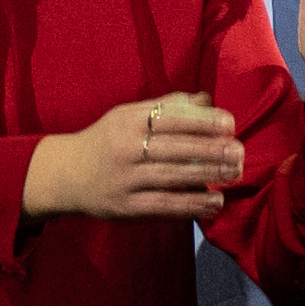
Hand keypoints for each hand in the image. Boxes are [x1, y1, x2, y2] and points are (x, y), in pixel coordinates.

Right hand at [24, 91, 249, 223]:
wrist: (64, 175)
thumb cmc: (105, 141)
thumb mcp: (126, 116)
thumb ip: (165, 107)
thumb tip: (207, 99)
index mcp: (126, 121)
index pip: (170, 119)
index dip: (202, 121)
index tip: (230, 124)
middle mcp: (123, 148)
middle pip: (175, 148)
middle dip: (211, 150)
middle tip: (240, 152)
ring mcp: (123, 179)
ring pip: (172, 176)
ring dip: (207, 176)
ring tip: (235, 174)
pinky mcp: (124, 206)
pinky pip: (163, 205)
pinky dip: (191, 205)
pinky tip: (215, 203)